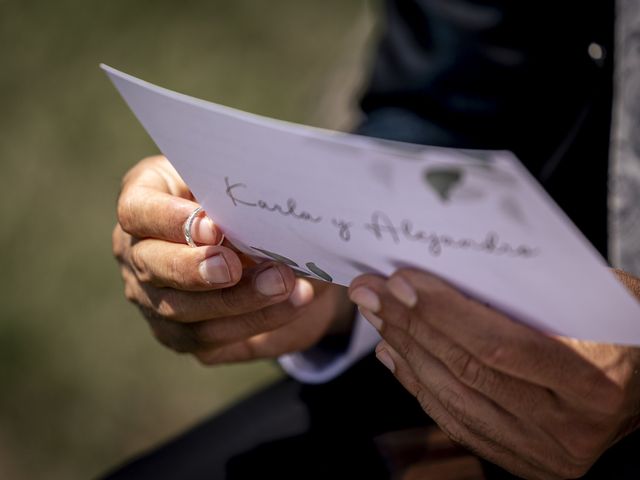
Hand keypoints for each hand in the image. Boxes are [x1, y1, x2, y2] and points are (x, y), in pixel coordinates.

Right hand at [113, 155, 353, 363]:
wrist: (283, 254)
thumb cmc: (251, 205)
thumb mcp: (244, 189)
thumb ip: (238, 198)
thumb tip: (254, 214)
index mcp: (147, 203)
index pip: (137, 210)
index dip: (170, 220)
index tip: (214, 227)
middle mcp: (140, 254)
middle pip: (151, 266)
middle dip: (196, 269)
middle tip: (235, 267)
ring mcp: (154, 300)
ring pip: (182, 311)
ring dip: (238, 299)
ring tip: (282, 283)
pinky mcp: (182, 335)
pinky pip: (211, 336)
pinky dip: (255, 320)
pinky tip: (292, 303)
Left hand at [349, 269, 639, 478]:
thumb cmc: (624, 329)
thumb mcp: (600, 298)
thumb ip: (537, 290)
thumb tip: (455, 270)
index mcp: (594, 378)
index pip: (501, 345)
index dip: (444, 313)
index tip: (401, 280)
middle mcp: (567, 426)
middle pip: (467, 370)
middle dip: (409, 324)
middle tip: (370, 290)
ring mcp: (543, 451)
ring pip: (453, 398)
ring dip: (405, 350)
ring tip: (376, 314)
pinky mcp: (524, 461)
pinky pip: (456, 421)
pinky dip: (418, 385)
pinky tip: (393, 353)